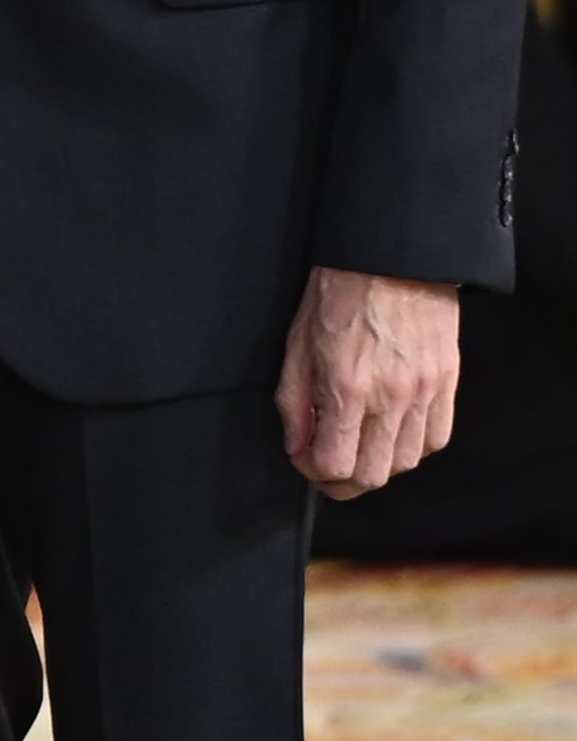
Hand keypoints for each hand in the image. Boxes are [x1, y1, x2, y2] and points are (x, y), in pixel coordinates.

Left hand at [274, 266, 462, 498]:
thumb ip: (294, 402)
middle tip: (325, 464)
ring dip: (378, 465)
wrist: (391, 258)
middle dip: (343, 481)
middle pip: (373, 476)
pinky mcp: (447, 383)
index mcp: (346, 388)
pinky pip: (436, 439)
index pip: (334, 465)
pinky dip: (412, 447)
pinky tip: (391, 432)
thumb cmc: (338, 293)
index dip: (313, 472)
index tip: (303, 459)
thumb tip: (296, 446)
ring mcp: (424, 392)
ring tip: (357, 445)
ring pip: (406, 463)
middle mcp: (391, 398)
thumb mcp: (296, 345)